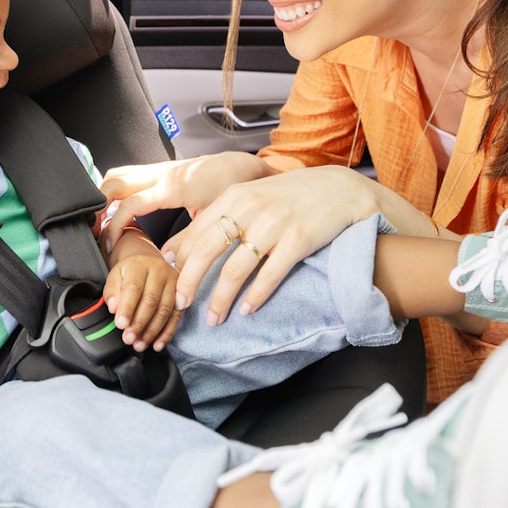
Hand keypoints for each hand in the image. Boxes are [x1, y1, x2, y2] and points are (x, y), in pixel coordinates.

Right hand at [99, 152, 271, 248]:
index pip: (131, 204)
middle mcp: (160, 174)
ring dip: (103, 196)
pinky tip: (117, 209)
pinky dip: (115, 191)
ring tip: (100, 221)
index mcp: (172, 188)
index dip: (115, 226)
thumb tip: (164, 260)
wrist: (241, 166)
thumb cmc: (230, 190)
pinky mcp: (159, 170)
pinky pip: (128, 175)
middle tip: (93, 232)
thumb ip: (187, 241)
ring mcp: (158, 169)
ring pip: (117, 175)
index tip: (109, 245)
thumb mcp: (211, 220)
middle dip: (97, 206)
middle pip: (113, 182)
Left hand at [103, 236, 182, 351]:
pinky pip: (176, 316)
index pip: (134, 287)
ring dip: (152, 331)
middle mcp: (160, 271)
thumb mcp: (115, 276)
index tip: (120, 324)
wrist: (147, 261)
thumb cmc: (130, 272)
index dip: (127, 308)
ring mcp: (173, 282)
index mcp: (140, 265)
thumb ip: (112, 291)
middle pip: (151, 300)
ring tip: (140, 344)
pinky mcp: (182, 295)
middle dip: (139, 323)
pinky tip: (157, 344)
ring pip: (165, 310)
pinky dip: (166, 333)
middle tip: (129, 338)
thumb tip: (114, 307)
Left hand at [164, 167, 428, 325]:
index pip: (195, 232)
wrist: (339, 189)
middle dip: (189, 281)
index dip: (178, 260)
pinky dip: (255, 297)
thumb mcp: (249, 197)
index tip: (168, 280)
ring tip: (213, 318)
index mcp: (234, 196)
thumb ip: (216, 218)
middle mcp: (250, 208)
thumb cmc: (288, 196)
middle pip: (207, 250)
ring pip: (236, 269)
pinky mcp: (298, 241)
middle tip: (181, 304)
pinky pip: (269, 276)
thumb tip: (175, 249)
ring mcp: (274, 224)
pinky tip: (247, 310)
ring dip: (221, 299)